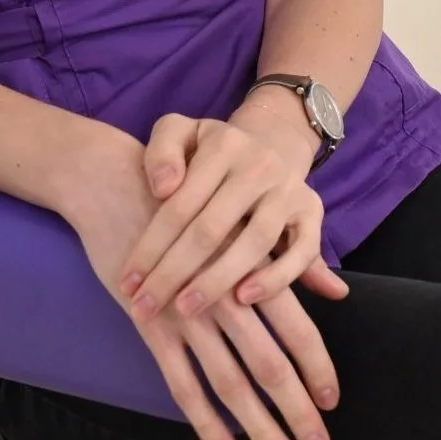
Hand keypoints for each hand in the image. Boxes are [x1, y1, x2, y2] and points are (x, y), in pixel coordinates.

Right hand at [65, 131, 340, 439]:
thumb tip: (340, 289)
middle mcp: (225, 294)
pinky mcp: (151, 324)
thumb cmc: (187, 201)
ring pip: (231, 383)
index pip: (297, 327)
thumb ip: (291, 259)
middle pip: (270, 364)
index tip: (334, 403)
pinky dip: (206, 422)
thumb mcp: (241, 219)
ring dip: (260, 427)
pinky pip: (182, 384)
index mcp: (251, 267)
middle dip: (298, 411)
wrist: (116, 183)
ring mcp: (186, 314)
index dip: (318, 367)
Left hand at [118, 112, 349, 324]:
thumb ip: (162, 151)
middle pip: (212, 228)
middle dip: (173, 273)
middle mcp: (259, 165)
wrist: (270, 141)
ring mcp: (289, 190)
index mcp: (223, 144)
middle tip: (145, 307)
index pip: (180, 204)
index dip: (151, 247)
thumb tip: (163, 187)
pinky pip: (302, 251)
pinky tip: (244, 299)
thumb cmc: (210, 150)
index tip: (127, 283)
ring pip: (255, 242)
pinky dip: (276, 278)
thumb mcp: (180, 131)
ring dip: (218, 280)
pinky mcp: (313, 212)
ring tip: (186, 308)